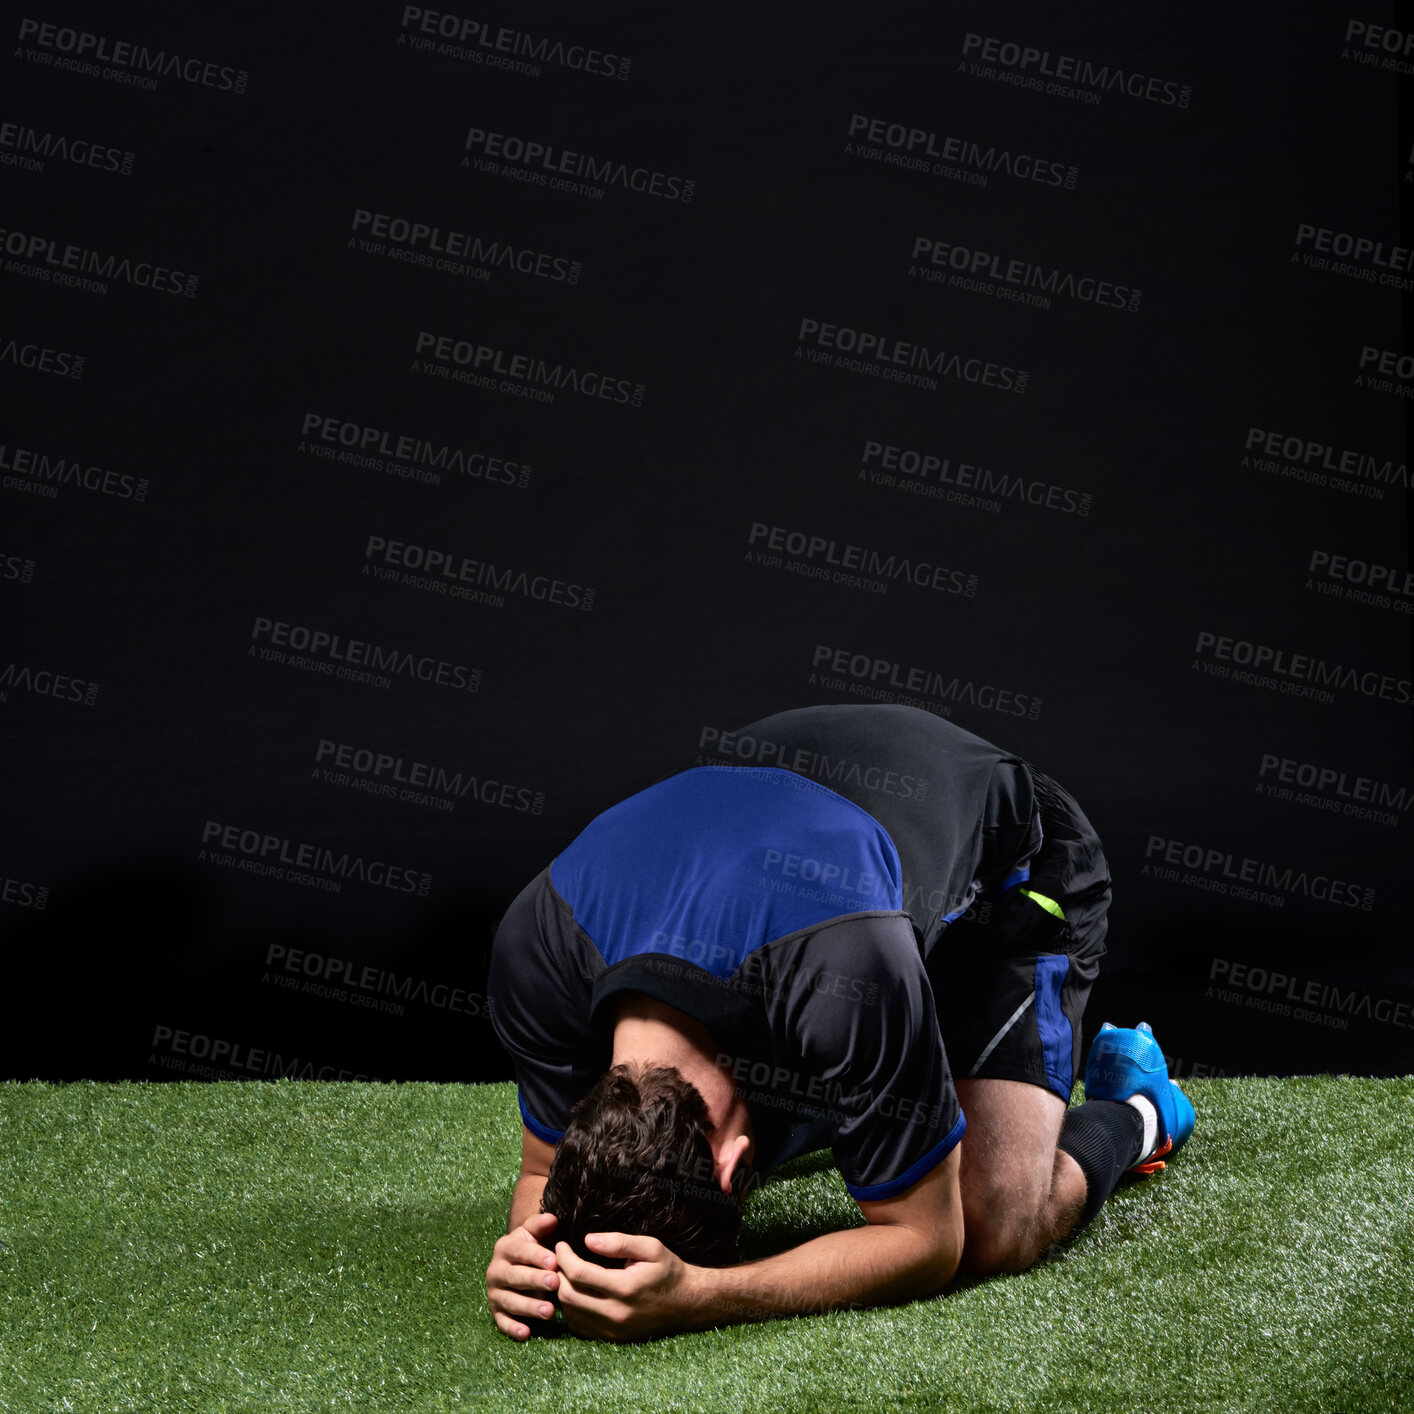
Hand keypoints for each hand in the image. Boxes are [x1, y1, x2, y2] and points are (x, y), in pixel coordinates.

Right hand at [486, 1211, 561, 1339]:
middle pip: (515, 1276)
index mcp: (504, 1247)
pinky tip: (526, 1333)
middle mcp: (495, 1270)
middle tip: (555, 1283)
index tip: (554, 1262)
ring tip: (550, 1311)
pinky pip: (502, 1322)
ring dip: (529, 1307)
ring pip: (510, 1301)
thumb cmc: (532, 1248)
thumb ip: (541, 1225)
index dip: (536, 1256)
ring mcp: (494, 1293)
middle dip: (535, 1280)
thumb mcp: (534, 1233)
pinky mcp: (496, 1312)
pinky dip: (513, 1328)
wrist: (517, 1265)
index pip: (520, 1251)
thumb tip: (552, 1218)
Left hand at [555, 1232, 696, 1341]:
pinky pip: (578, 1326)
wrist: (686, 1303)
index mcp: (625, 1288)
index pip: (579, 1273)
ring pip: (570, 1312)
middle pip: (568, 1295)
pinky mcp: (612, 1338)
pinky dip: (571, 1309)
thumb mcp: (651, 1247)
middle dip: (558, 1273)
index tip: (561, 1244)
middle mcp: (616, 1313)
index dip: (564, 1256)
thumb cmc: (668, 1271)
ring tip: (566, 1273)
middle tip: (559, 1258)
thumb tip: (587, 1239)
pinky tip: (578, 1292)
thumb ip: (619, 1242)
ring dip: (562, 1291)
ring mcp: (612, 1329)